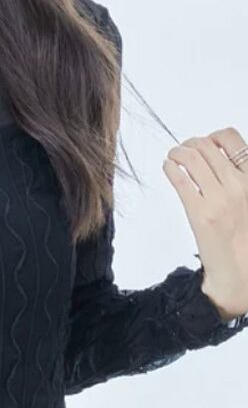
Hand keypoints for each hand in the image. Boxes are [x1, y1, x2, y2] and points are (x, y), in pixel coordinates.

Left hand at [162, 126, 247, 320]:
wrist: (241, 269)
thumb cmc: (245, 235)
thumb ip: (239, 178)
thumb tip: (219, 156)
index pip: (231, 138)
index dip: (212, 137)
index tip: (204, 145)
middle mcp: (238, 184)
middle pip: (205, 145)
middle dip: (189, 145)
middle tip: (182, 151)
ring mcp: (218, 198)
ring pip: (190, 157)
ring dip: (176, 152)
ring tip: (172, 157)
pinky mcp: (199, 213)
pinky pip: (179, 179)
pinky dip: (169, 167)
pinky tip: (168, 168)